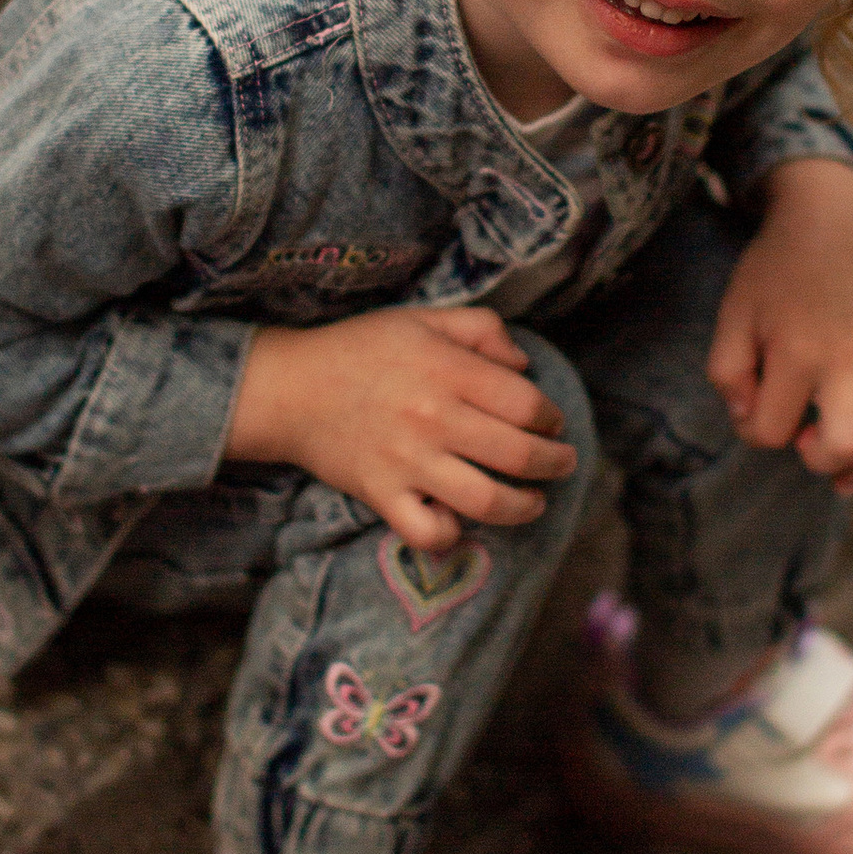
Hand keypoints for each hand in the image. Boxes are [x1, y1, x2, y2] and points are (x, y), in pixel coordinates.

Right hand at [225, 304, 578, 550]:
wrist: (289, 387)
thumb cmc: (360, 349)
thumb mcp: (423, 319)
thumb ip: (481, 330)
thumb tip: (524, 367)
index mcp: (447, 370)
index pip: (526, 404)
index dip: (550, 417)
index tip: (551, 423)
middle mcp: (432, 417)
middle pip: (519, 454)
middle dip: (555, 463)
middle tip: (563, 463)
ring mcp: (407, 462)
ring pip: (486, 501)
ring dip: (524, 507)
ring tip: (534, 501)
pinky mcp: (382, 495)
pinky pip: (427, 532)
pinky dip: (452, 534)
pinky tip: (463, 522)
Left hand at [707, 159, 852, 496]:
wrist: (828, 218)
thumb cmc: (774, 270)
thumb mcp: (732, 315)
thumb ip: (727, 373)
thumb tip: (749, 417)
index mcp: (796, 354)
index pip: (772, 430)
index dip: (754, 431)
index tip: (753, 410)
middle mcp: (846, 359)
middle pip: (846, 444)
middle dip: (822, 462)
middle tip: (807, 447)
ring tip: (845, 476)